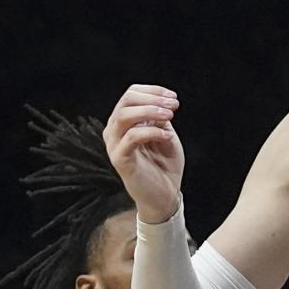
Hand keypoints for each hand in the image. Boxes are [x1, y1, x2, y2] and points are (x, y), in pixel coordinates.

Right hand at [103, 84, 184, 223]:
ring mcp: (114, 145)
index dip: (153, 92)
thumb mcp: (165, 135)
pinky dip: (151, 132)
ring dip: (149, 112)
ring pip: (125, 116)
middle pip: (126, 101)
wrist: (164, 196)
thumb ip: (160, 118)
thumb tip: (161, 102)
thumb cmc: (164, 166)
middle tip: (173, 106)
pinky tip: (167, 137)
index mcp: (124, 122)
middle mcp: (114, 131)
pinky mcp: (119, 160)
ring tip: (170, 116)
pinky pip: (131, 137)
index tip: (174, 98)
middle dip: (152, 99)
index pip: (131, 95)